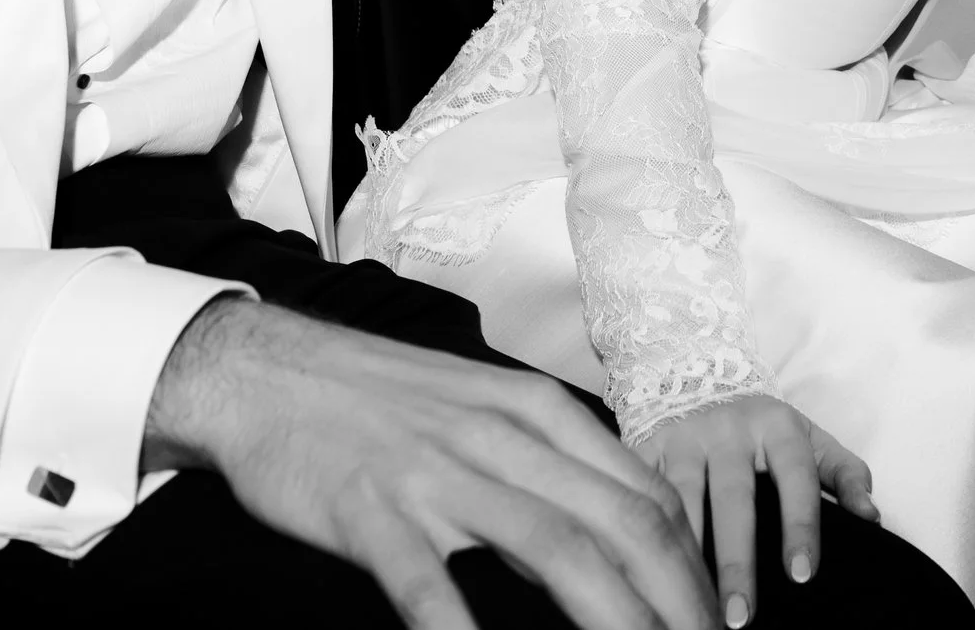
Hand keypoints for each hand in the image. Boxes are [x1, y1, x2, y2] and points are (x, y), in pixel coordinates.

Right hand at [146, 300, 713, 629]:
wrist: (265, 370)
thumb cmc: (379, 400)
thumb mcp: (481, 410)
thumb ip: (546, 464)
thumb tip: (608, 534)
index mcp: (535, 411)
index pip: (643, 492)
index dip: (690, 563)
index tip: (709, 618)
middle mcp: (502, 438)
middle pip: (621, 525)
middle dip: (676, 600)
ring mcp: (438, 475)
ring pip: (554, 551)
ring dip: (614, 618)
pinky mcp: (372, 512)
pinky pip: (430, 586)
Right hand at [637, 395, 877, 628]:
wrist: (693, 375)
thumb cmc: (762, 427)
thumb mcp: (809, 438)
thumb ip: (845, 474)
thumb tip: (871, 517)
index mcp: (777, 425)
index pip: (796, 478)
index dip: (800, 525)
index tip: (801, 575)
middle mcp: (728, 428)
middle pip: (733, 499)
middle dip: (736, 561)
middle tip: (741, 618)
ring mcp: (682, 437)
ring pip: (683, 501)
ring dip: (688, 557)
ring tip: (693, 607)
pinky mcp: (644, 447)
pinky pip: (645, 495)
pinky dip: (648, 535)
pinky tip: (654, 574)